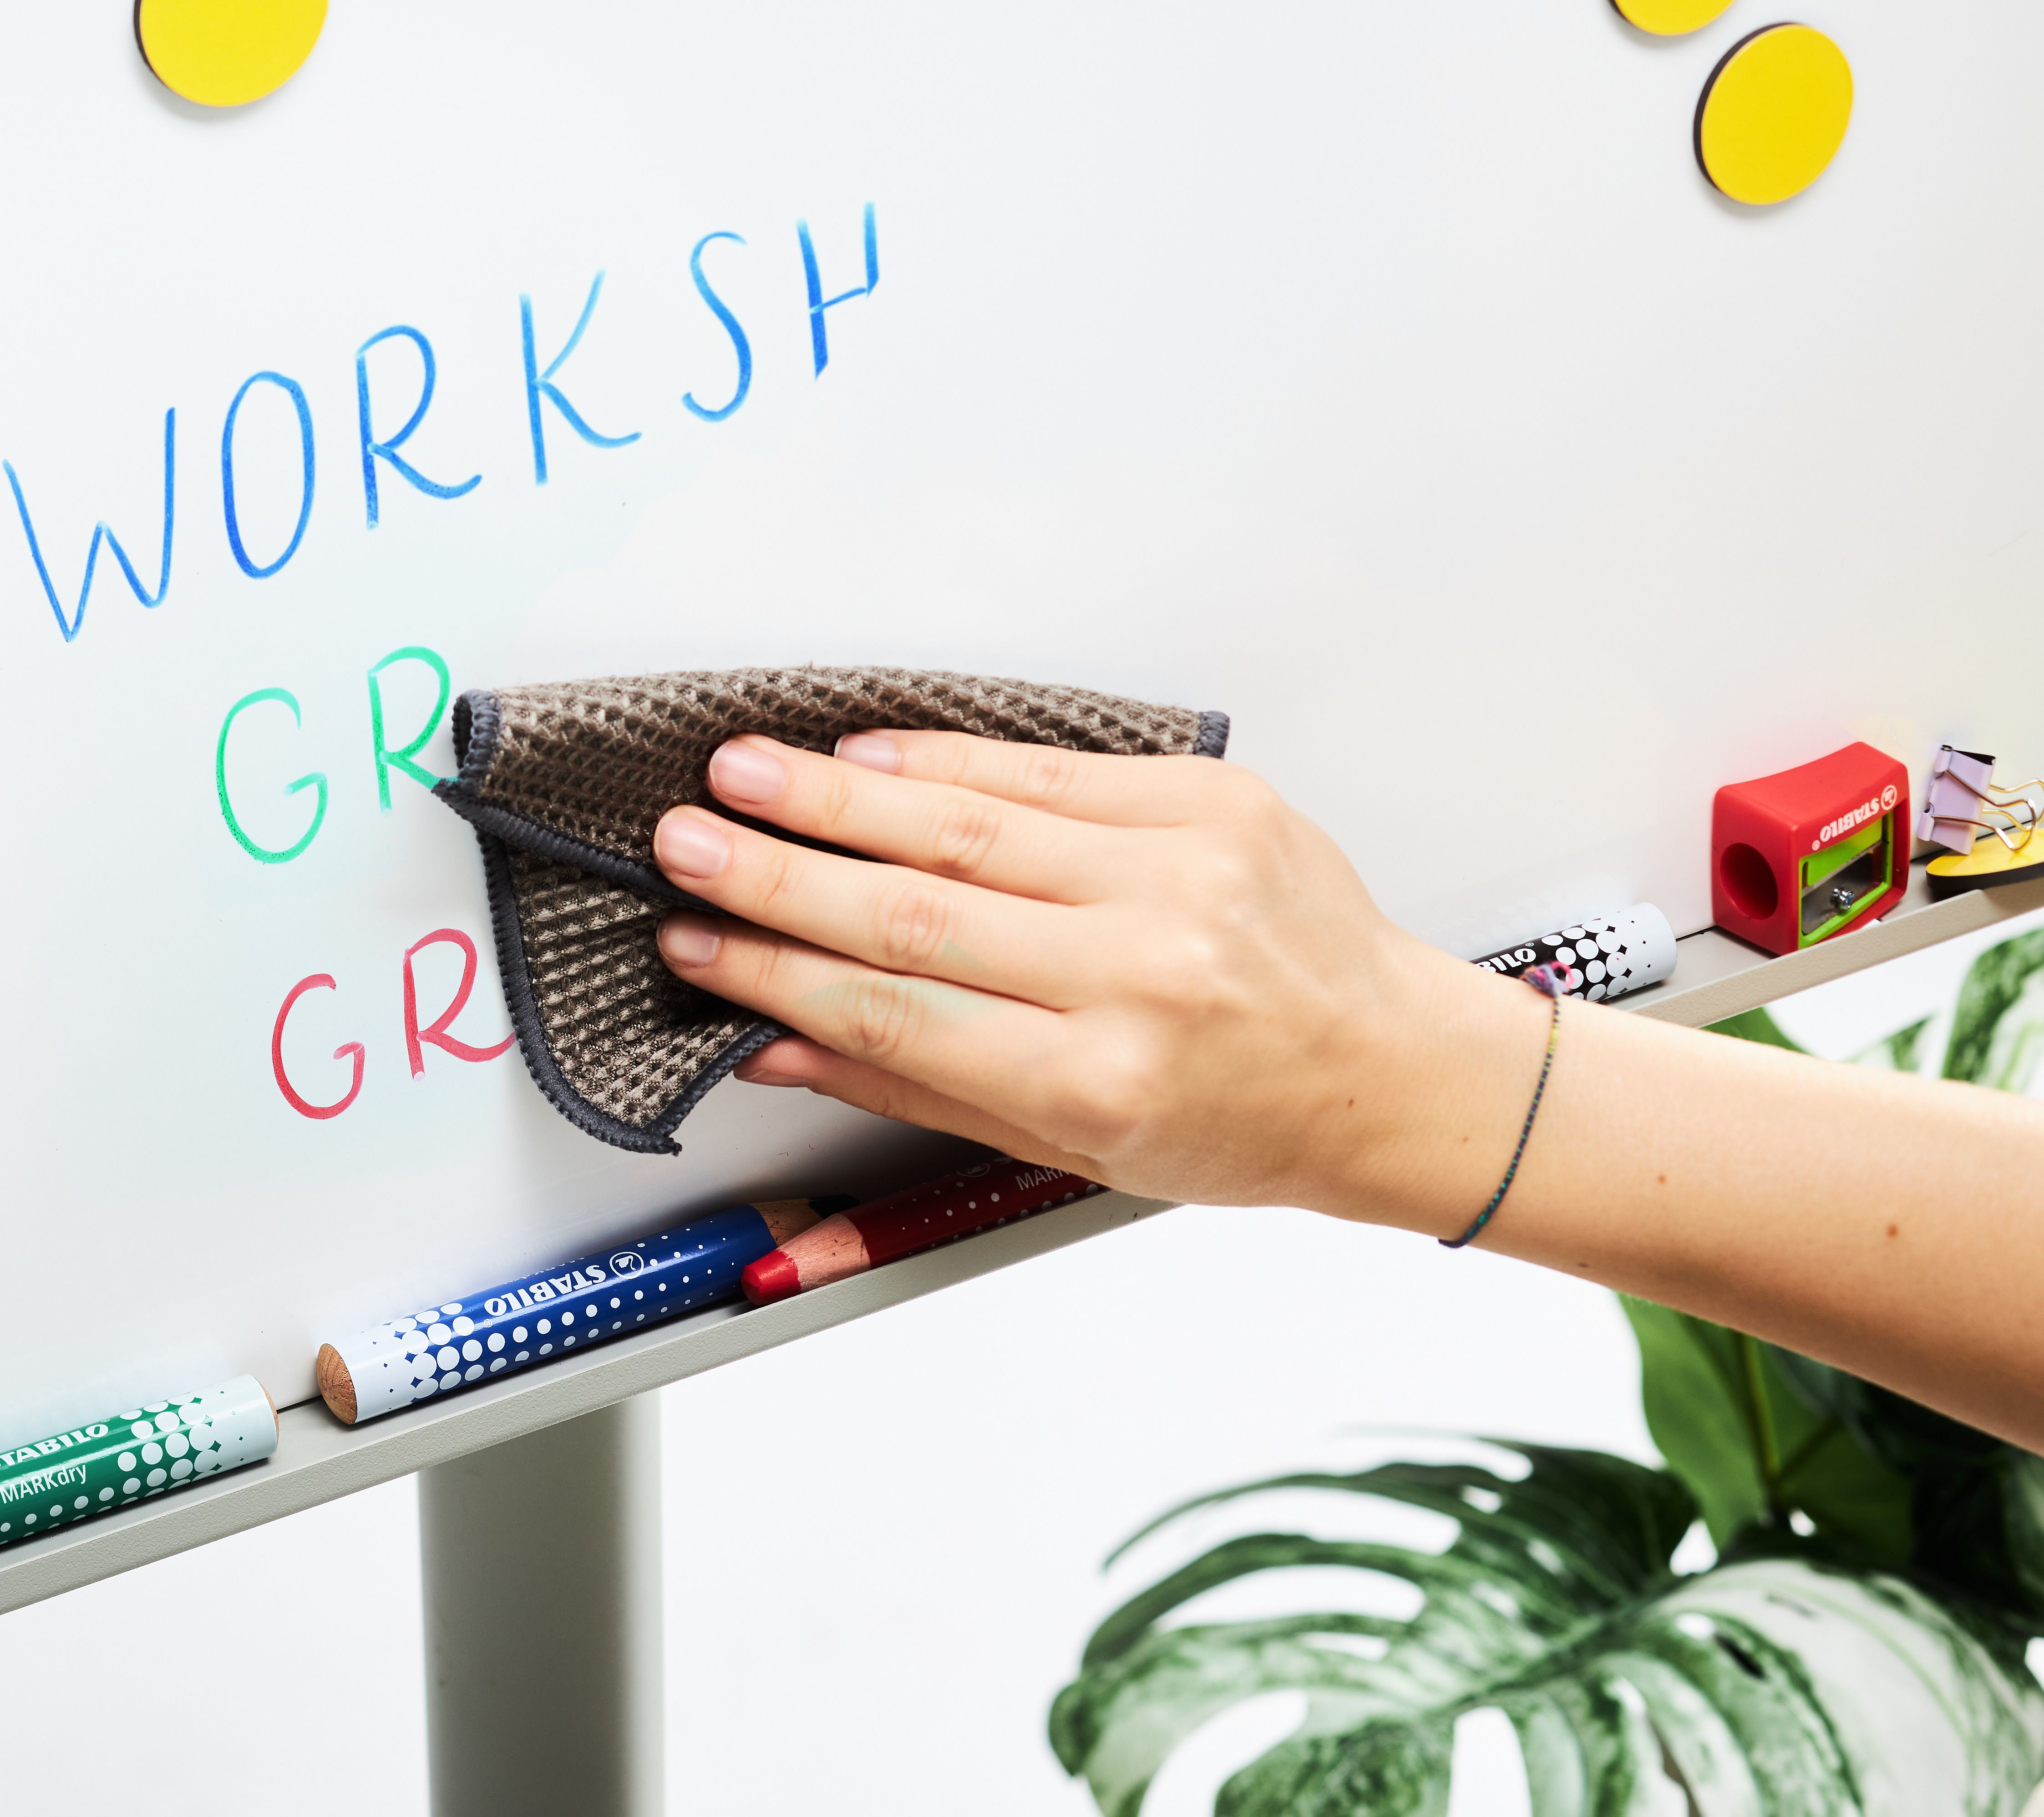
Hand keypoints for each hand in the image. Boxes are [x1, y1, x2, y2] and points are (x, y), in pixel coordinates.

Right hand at [649, 732, 1548, 1223]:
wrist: (1390, 1068)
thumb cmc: (1237, 1123)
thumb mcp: (1073, 1148)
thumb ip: (916, 1084)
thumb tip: (775, 1039)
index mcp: (1100, 1083)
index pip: (896, 1013)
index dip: (775, 973)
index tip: (693, 945)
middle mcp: (1141, 977)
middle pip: (915, 909)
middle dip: (776, 874)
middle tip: (683, 844)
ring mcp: (1181, 877)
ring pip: (969, 824)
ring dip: (835, 796)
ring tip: (742, 773)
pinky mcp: (1211, 802)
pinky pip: (1048, 770)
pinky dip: (944, 759)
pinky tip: (863, 755)